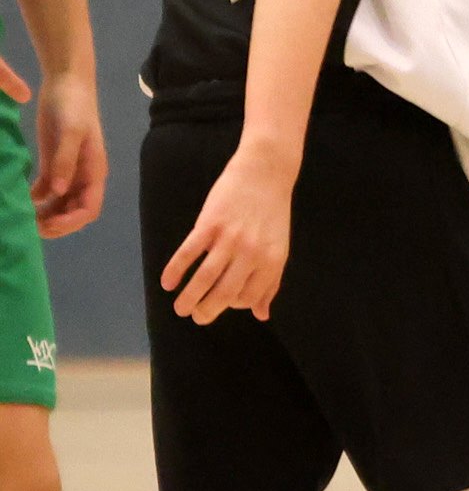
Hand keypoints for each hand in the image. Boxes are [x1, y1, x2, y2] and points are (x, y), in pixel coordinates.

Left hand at [28, 75, 101, 238]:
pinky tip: (20, 200)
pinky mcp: (53, 163)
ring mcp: (67, 171)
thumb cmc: (73, 107)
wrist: (67, 84)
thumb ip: (64, 161)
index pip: (89, 208)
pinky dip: (36, 200)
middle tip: (31, 226)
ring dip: (45, 214)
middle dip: (56, 223)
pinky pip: (46, 190)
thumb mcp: (69, 132)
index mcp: (94, 172)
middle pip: (74, 211)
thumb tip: (58, 192)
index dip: (71, 221)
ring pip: (59, 204)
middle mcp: (82, 177)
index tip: (48, 225)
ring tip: (24, 217)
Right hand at [159, 142, 295, 322]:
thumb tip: (261, 314)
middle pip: (225, 293)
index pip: (248, 297)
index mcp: (272, 262)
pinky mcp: (209, 224)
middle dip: (208, 311)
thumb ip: (270, 282)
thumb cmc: (272, 213)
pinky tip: (167, 283)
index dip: (232, 306)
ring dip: (189, 298)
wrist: (265, 173)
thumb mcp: (279, 248)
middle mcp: (251, 254)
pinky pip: (188, 253)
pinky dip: (175, 270)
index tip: (221, 304)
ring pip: (205, 277)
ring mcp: (229, 239)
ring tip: (179, 309)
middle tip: (195, 317)